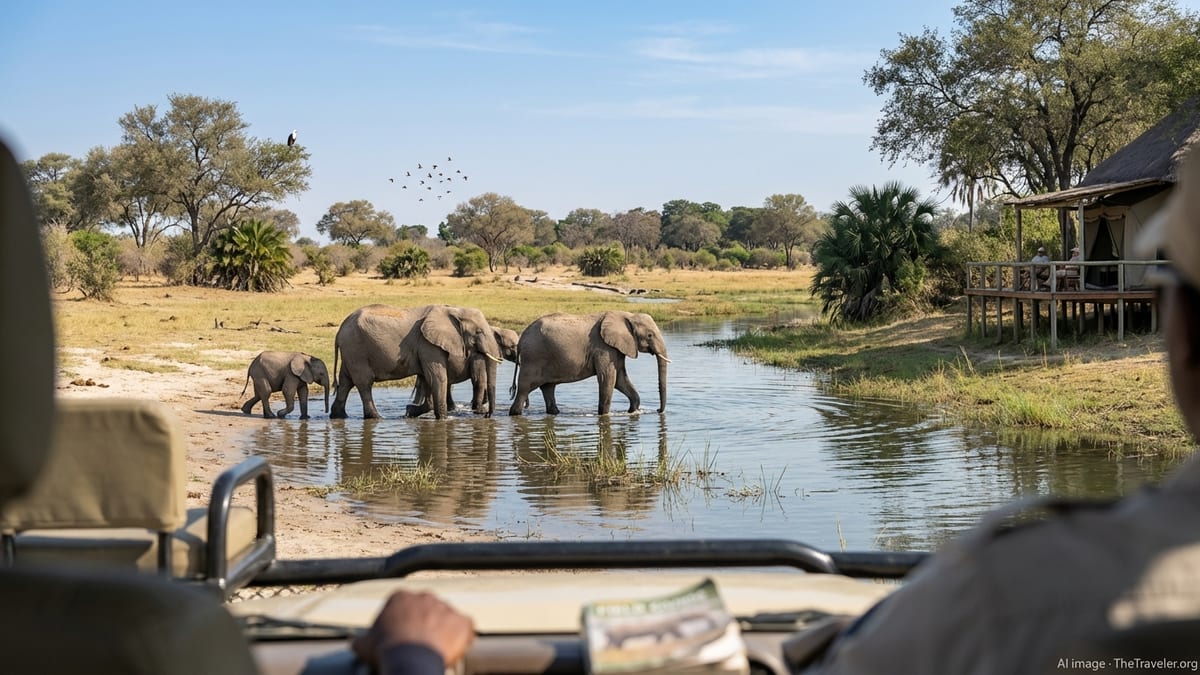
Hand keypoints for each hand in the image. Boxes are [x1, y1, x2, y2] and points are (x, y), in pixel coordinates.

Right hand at [352, 590, 475, 669]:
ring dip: (444, 631)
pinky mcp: (463, 620)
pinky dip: (463, 637)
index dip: (405, 623)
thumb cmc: (386, 650)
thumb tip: (355, 643)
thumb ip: (362, 639)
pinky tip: (454, 649)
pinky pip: (466, 628)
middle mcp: (425, 596)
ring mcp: (446, 607)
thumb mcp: (366, 644)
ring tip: (436, 650)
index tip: (403, 636)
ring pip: (447, 618)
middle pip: (428, 609)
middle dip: (426, 624)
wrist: (410, 659)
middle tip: (420, 644)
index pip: (406, 606)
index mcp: (401, 597)